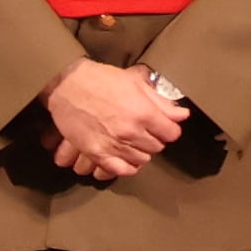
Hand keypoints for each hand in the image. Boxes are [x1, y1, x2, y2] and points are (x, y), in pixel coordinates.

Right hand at [42, 58, 187, 181]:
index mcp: (144, 113)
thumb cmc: (101, 80)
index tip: (163, 126)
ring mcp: (113, 144)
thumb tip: (183, 114)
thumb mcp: (135, 84)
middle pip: (157, 147)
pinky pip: (120, 170)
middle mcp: (131, 132)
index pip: (172, 134)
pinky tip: (126, 158)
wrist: (67, 85)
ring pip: (141, 159)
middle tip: (145, 131)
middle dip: (154, 139)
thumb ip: (161, 102)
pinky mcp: (97, 153)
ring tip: (133, 141)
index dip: (169, 129)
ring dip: (141, 151)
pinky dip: (126, 167)